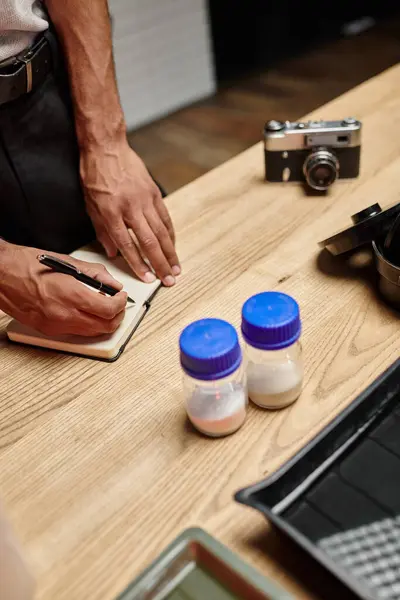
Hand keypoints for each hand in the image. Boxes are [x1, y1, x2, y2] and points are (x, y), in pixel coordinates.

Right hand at [0, 243, 126, 336]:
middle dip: (117, 316)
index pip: (108, 309)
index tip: (122, 297)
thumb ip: (95, 275)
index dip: (121, 304)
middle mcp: (64, 314)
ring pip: (92, 333)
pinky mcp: (49, 331)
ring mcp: (56, 325)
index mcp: (70, 294)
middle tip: (118, 305)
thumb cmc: (27, 265)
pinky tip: (87, 313)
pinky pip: (77, 333)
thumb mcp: (67, 262)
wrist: (2, 276)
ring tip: (105, 309)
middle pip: (105, 326)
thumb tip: (113, 284)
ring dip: (104, 323)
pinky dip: (88, 325)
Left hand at [80, 139, 179, 285]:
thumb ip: (102, 231)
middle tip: (169, 279)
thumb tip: (113, 253)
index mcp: (111, 213)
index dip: (138, 264)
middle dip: (160, 264)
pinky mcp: (154, 193)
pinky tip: (173, 246)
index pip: (127, 244)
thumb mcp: (90, 205)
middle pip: (149, 241)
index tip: (147, 278)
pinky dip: (170, 234)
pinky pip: (165, 218)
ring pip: (161, 231)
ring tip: (176, 268)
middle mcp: (130, 208)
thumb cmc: (95, 176)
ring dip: (170, 252)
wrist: (107, 148)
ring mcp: (145, 200)